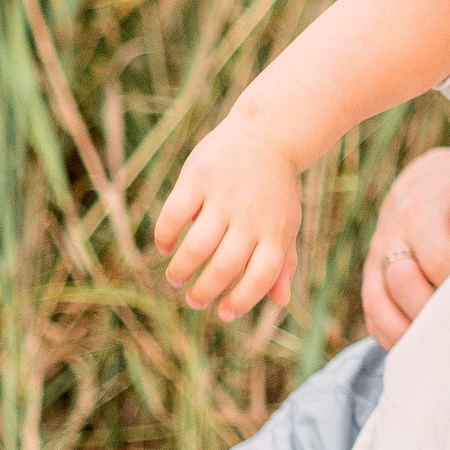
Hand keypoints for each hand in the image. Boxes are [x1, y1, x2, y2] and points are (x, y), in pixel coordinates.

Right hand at [154, 121, 302, 319]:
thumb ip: (284, 262)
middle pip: (225, 266)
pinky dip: (164, 237)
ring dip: (181, 269)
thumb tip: (281, 302)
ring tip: (176, 278)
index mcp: (277, 231)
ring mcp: (224, 196)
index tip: (223, 313)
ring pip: (196, 246)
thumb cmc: (274, 192)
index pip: (261, 276)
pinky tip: (164, 248)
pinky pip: (174, 215)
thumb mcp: (286, 224)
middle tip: (194, 300)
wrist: (267, 135)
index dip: (242, 300)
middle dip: (205, 291)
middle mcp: (252, 216)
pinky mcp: (198, 177)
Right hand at [361, 147, 449, 346]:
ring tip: (442, 353)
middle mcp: (391, 234)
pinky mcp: (372, 279)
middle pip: (401, 282)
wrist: (431, 180)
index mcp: (423, 209)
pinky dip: (392, 338)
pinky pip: (372, 315)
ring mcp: (376, 258)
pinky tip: (422, 352)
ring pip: (377, 303)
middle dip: (432, 313)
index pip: (437, 259)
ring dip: (407, 332)